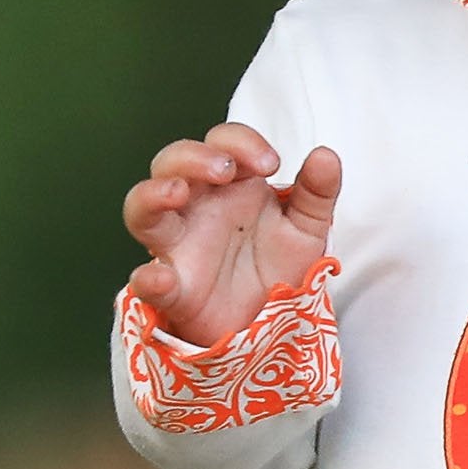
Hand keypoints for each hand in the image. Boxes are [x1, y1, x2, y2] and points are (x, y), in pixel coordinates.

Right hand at [123, 125, 341, 350]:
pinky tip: (163, 275)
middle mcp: (196, 208)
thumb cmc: (280, 269)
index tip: (270, 164)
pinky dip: (149, 277)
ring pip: (141, 208)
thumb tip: (326, 156)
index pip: (221, 144)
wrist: (272, 326)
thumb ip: (317, 193)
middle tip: (226, 171)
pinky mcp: (174, 290)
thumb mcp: (307, 229)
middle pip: (171, 163)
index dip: (240, 143)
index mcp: (229, 187)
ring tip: (178, 192)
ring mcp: (178, 246)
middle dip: (194, 157)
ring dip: (153, 194)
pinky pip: (146, 280)